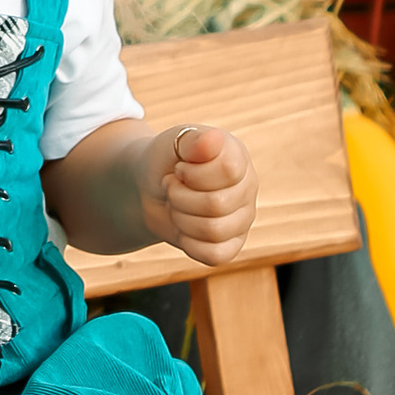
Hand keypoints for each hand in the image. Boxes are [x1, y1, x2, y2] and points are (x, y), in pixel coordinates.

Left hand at [141, 123, 256, 267]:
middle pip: (216, 205)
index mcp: (238, 156)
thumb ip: (192, 141)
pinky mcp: (232, 244)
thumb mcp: (172, 143)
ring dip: (181, 219)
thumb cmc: (164, 161)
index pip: (227, 171)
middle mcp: (247, 187)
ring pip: (214, 231)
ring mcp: (243, 218)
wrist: (148, 189)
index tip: (179, 168)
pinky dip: (189, 244)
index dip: (192, 174)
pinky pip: (215, 255)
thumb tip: (214, 139)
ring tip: (176, 205)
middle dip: (180, 197)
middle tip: (171, 187)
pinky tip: (183, 228)